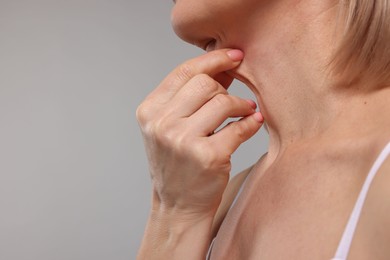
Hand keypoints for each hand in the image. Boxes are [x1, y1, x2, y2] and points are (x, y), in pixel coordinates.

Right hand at [136, 49, 262, 217]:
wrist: (177, 206)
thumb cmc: (176, 164)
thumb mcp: (168, 128)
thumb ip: (187, 98)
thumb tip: (222, 69)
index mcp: (149, 111)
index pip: (183, 72)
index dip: (213, 60)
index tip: (234, 56)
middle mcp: (162, 124)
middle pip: (205, 83)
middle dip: (226, 87)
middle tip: (235, 100)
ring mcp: (183, 141)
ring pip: (223, 101)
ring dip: (241, 105)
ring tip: (245, 112)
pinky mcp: (207, 157)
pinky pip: (238, 128)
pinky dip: (251, 123)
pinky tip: (253, 123)